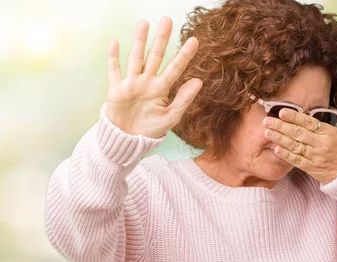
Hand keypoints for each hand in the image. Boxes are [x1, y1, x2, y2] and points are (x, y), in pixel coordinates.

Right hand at [105, 16, 202, 138]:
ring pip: (136, 58)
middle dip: (161, 39)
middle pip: (156, 56)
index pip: (175, 68)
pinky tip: (115, 43)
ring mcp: (132, 83)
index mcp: (162, 89)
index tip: (195, 40)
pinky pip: (114, 71)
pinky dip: (113, 58)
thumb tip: (199, 81)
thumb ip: (184, 99)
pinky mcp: (117, 89)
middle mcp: (148, 82)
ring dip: (139, 41)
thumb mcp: (171, 117)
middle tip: (167, 20)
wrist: (128, 141)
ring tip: (144, 23)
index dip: (184, 55)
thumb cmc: (151, 130)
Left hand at [262, 94, 336, 183]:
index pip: (309, 122)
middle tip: (267, 120)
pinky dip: (286, 155)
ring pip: (295, 146)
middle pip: (298, 133)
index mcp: (329, 132)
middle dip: (281, 126)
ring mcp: (316, 156)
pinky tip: (276, 149)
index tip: (282, 112)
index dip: (295, 117)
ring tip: (267, 132)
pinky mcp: (312, 168)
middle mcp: (321, 143)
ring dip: (280, 139)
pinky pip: (297, 161)